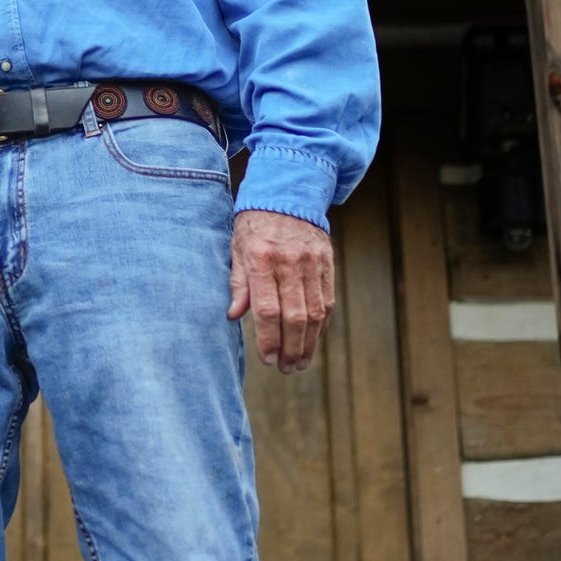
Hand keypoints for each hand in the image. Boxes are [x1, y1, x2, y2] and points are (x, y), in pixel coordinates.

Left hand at [227, 209, 334, 372]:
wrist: (287, 192)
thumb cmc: (254, 224)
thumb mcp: (237, 248)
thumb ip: (238, 283)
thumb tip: (234, 316)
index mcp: (261, 259)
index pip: (267, 310)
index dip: (268, 340)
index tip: (267, 360)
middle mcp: (289, 261)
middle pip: (294, 317)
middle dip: (290, 349)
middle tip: (285, 368)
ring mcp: (311, 262)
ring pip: (315, 313)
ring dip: (308, 343)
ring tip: (300, 362)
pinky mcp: (327, 262)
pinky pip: (327, 300)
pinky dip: (321, 324)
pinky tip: (313, 339)